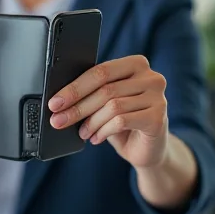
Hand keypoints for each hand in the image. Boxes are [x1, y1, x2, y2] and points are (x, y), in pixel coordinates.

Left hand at [47, 55, 167, 168]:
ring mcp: (158, 97)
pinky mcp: (158, 118)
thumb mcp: (107, 103)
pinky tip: (96, 138)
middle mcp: (151, 77)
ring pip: (112, 106)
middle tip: (58, 120)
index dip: (75, 88)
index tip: (55, 102)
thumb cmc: (125, 122)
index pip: (101, 71)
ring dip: (91, 122)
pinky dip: (103, 131)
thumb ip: (92, 94)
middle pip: (105, 89)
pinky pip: (121, 121)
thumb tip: (60, 100)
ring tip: (82, 133)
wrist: (148, 148)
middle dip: (77, 107)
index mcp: (137, 64)